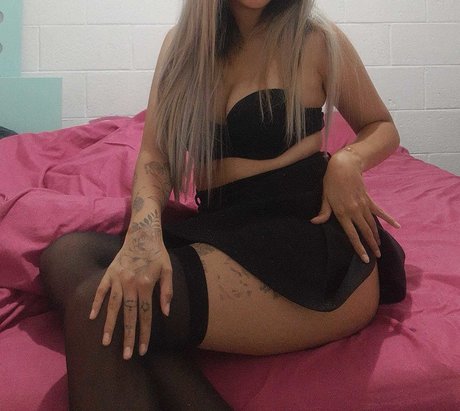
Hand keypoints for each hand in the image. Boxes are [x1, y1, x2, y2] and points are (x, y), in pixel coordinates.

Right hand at [89, 225, 172, 359]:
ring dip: (110, 325)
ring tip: (106, 342)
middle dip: (128, 336)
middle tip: (126, 356)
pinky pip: (101, 290)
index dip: (145, 333)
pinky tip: (91, 317)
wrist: (143, 233)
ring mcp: (117, 278)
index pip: (145, 315)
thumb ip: (167, 291)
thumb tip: (165, 313)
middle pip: (128, 315)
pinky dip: (96, 303)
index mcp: (146, 284)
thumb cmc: (158, 253)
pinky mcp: (109, 272)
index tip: (143, 350)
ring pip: (113, 306)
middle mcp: (130, 283)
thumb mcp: (168, 269)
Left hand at [310, 149, 399, 262]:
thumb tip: (314, 223)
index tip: (365, 258)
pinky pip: (380, 211)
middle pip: (365, 232)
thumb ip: (323, 212)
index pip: (352, 235)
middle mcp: (355, 211)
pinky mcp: (369, 200)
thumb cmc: (331, 182)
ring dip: (377, 236)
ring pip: (372, 224)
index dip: (359, 248)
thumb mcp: (325, 197)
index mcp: (343, 213)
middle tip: (376, 256)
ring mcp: (363, 205)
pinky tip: (397, 226)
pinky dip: (388, 218)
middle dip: (371, 245)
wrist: (344, 166)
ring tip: (379, 246)